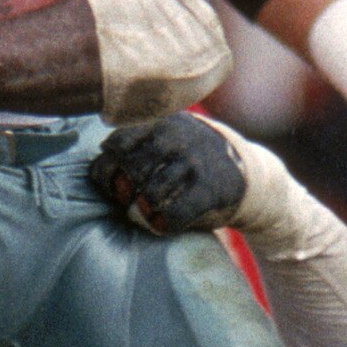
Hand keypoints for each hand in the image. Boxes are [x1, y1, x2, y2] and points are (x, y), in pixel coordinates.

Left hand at [89, 114, 246, 235]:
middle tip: (129, 201)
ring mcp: (194, 162)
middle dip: (123, 192)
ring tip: (148, 211)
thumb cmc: (192, 162)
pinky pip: (172, 214)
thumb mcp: (169, 140)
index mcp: (160, 122)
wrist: (248, 174)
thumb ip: (137, 146)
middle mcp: (176, 137)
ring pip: (149, 194)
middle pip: (130, 171)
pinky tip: (165, 223)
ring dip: (142, 210)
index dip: (106, 170)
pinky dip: (163, 224)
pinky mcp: (209, 189)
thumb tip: (98, 171)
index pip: (116, 144)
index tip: (112, 185)